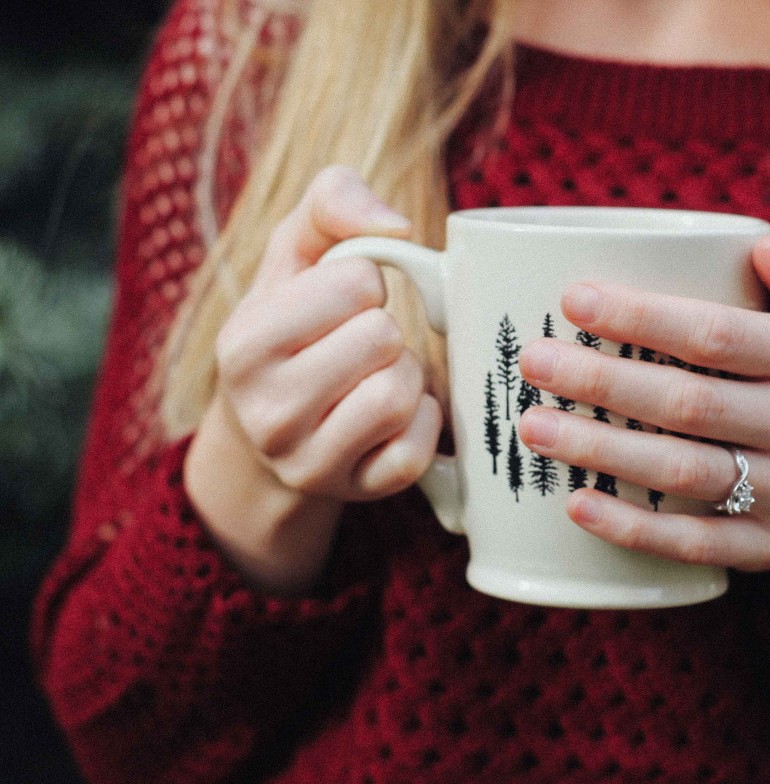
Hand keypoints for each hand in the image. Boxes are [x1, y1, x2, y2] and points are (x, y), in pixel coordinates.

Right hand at [213, 165, 442, 502]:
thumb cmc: (293, 326)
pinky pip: (418, 448)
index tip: (342, 304)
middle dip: (385, 331)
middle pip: (383, 338)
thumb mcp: (294, 254)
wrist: (268, 432)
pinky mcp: (355, 492)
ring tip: (374, 376)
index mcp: (243, 344)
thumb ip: (332, 202)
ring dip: (406, 375)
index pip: (356, 283)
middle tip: (361, 346)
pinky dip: (422, 421)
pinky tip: (394, 416)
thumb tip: (396, 227)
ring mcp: (309, 461)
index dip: (364, 283)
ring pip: (402, 393)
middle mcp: (266, 412)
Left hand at [516, 236, 769, 591]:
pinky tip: (576, 504)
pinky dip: (632, 528)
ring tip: (533, 427)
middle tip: (532, 363)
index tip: (571, 300)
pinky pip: (694, 542)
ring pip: (683, 472)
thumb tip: (764, 247)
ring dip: (601, 450)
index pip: (716, 335)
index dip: (641, 318)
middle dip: (602, 382)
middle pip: (689, 404)